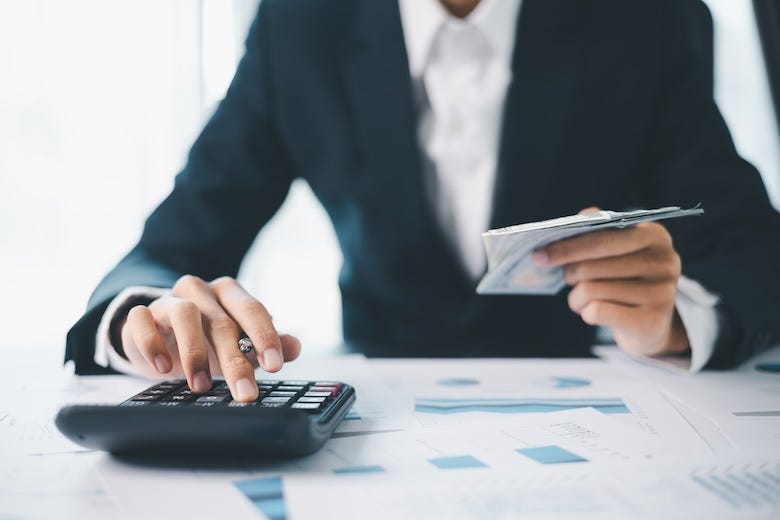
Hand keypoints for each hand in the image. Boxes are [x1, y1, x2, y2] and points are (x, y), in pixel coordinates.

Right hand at [118, 275, 301, 401]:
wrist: (160, 337)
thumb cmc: (208, 340)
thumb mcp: (240, 343)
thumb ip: (268, 344)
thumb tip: (294, 347)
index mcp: (230, 293)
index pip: (253, 310)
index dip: (265, 337)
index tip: (275, 366)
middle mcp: (201, 290)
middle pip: (222, 321)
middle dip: (235, 361)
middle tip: (245, 392)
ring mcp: (169, 299)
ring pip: (184, 314)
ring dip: (194, 352)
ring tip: (201, 385)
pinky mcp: (141, 314)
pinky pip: (141, 320)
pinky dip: (152, 343)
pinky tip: (163, 368)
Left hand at [532, 208, 689, 356]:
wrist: (652, 323)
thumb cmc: (624, 279)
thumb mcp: (616, 251)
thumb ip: (597, 231)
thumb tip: (575, 220)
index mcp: (654, 235)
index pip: (601, 239)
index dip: (566, 248)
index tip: (538, 256)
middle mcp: (664, 261)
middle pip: (592, 266)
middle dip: (570, 274)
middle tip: (567, 279)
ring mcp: (663, 293)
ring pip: (591, 291)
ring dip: (576, 298)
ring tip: (581, 299)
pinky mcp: (652, 321)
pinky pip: (598, 312)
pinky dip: (587, 313)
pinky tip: (593, 312)